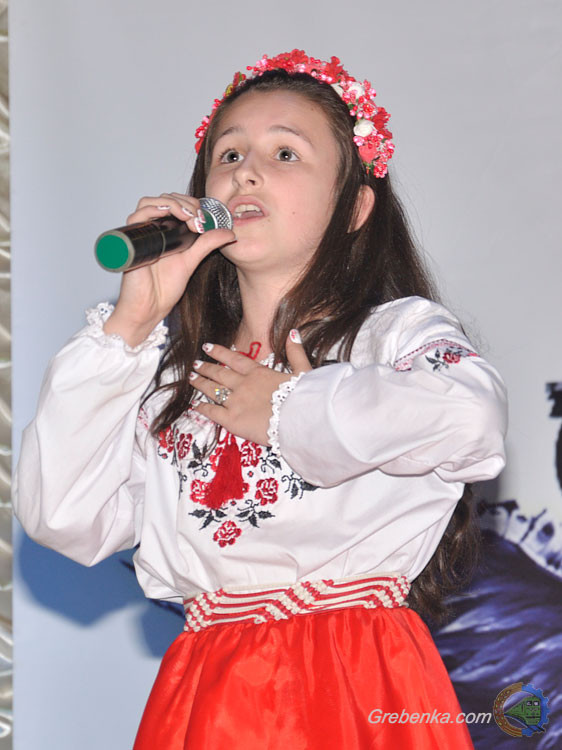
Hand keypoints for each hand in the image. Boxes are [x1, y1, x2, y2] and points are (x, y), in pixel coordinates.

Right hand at [104, 192, 235, 345]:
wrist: (150, 307)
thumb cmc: (164, 288)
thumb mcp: (191, 260)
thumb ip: (208, 244)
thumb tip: (229, 232)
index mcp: (165, 232)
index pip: (175, 203)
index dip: (191, 203)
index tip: (204, 217)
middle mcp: (151, 230)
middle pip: (163, 199)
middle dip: (184, 203)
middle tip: (198, 219)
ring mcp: (140, 234)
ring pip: (148, 202)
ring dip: (170, 203)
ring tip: (187, 217)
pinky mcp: (130, 242)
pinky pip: (135, 218)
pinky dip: (151, 210)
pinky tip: (168, 217)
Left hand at [190, 333, 312, 444]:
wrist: (299, 421)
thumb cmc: (304, 399)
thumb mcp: (303, 371)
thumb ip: (296, 352)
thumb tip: (293, 332)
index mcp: (258, 373)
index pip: (234, 359)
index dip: (219, 352)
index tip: (207, 347)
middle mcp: (243, 384)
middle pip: (219, 373)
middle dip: (205, 368)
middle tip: (195, 364)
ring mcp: (235, 401)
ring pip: (212, 390)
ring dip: (200, 383)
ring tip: (191, 378)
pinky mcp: (231, 420)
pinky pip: (212, 412)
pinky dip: (202, 408)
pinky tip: (195, 405)